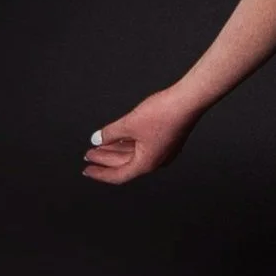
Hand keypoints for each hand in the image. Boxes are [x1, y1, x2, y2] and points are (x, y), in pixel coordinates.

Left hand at [80, 90, 198, 183]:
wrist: (187, 101)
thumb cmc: (164, 114)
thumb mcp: (129, 124)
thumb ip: (109, 134)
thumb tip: (97, 139)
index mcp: (147, 163)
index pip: (118, 175)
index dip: (100, 173)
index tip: (88, 170)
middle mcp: (157, 161)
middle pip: (125, 164)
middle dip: (105, 159)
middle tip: (89, 154)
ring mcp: (164, 151)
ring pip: (134, 154)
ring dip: (116, 150)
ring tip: (101, 144)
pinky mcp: (167, 140)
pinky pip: (143, 146)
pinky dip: (128, 143)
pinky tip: (120, 137)